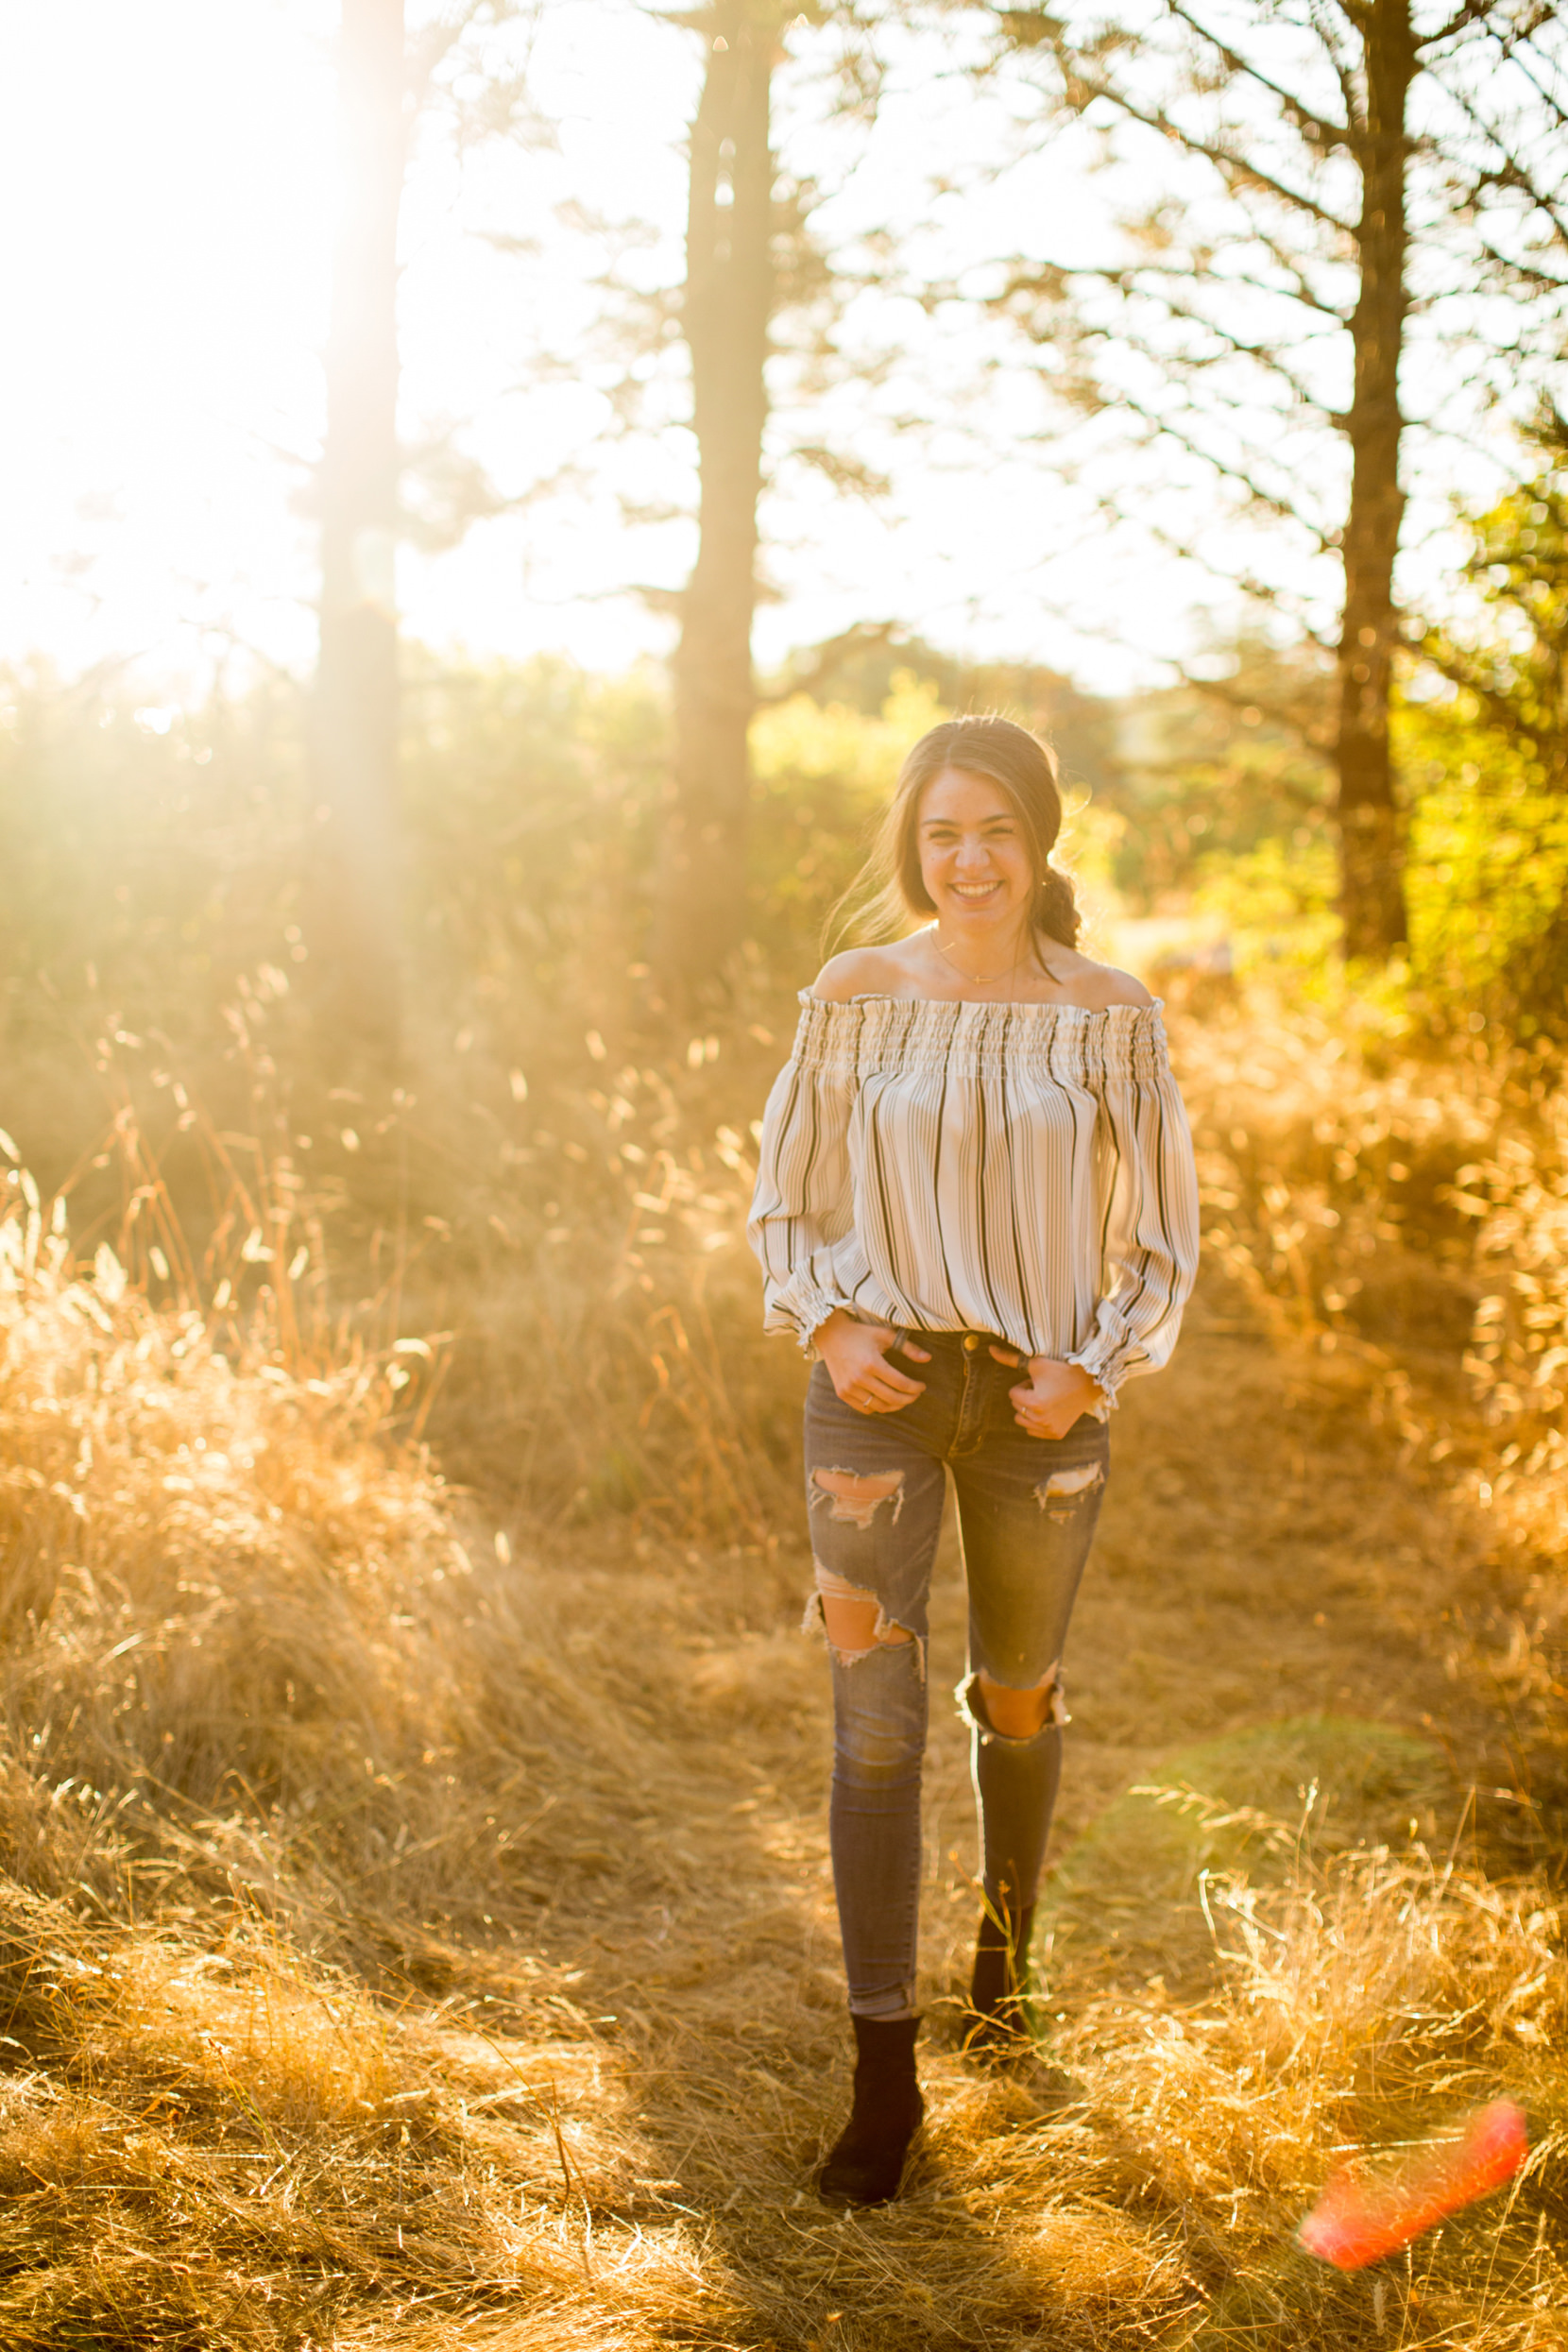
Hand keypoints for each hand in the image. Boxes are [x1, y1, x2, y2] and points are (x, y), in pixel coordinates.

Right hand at [814, 1311, 930, 1414]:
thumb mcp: (885, 1335)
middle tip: (915, 1394)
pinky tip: (886, 1400)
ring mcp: (849, 1387)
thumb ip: (908, 1347)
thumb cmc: (862, 1334)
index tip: (922, 1386)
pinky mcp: (842, 1392)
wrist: (831, 1335)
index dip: (915, 1388)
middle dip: (909, 1399)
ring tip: (903, 1398)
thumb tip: (928, 1358)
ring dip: (895, 1405)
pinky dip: (878, 1407)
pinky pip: (865, 1408)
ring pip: (879, 1407)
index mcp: (872, 1362)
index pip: (901, 1384)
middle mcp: (859, 1378)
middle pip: (892, 1398)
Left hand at [988, 1348, 1103, 1438]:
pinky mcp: (1057, 1435)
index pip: (1012, 1395)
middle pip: (1016, 1408)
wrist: (1089, 1383)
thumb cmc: (1061, 1371)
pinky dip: (1037, 1422)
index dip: (1024, 1385)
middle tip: (1044, 1389)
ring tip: (1046, 1399)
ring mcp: (1049, 1429)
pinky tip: (1050, 1410)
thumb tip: (990, 1350)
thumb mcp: (1035, 1363)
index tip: (1039, 1381)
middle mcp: (1041, 1420)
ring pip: (1022, 1421)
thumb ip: (1010, 1359)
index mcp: (1034, 1404)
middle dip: (1026, 1397)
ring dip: (1029, 1410)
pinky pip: (1033, 1431)